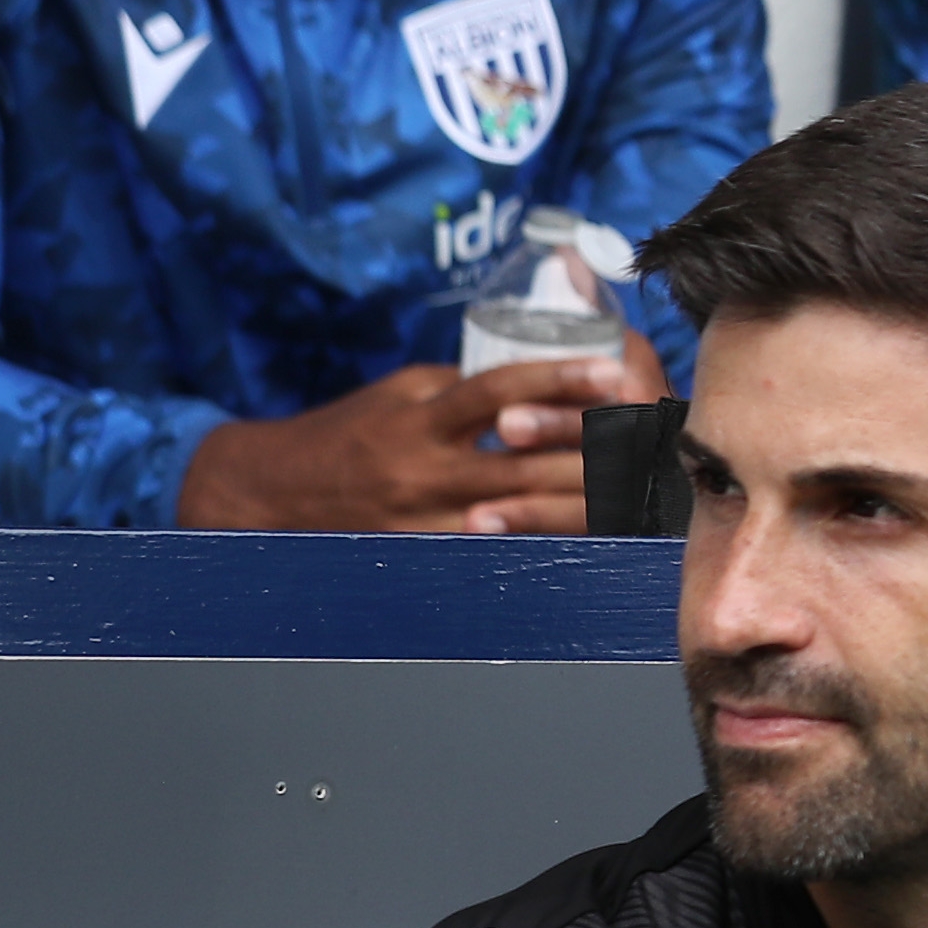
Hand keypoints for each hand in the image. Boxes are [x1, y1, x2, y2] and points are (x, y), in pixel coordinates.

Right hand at [174, 328, 661, 532]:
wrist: (270, 492)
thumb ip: (466, 391)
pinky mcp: (433, 556)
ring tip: (645, 491)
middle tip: (657, 442)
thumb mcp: (401, 396)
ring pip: (527, 515)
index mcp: (421, 418)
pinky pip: (504, 553)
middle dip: (596, 454)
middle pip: (530, 463)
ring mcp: (431, 521)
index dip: (557, 379)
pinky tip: (599, 539)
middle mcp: (427, 471)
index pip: (497, 391)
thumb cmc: (349, 433)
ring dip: (589, 505)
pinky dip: (551, 543)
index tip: (611, 370)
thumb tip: (539, 384)